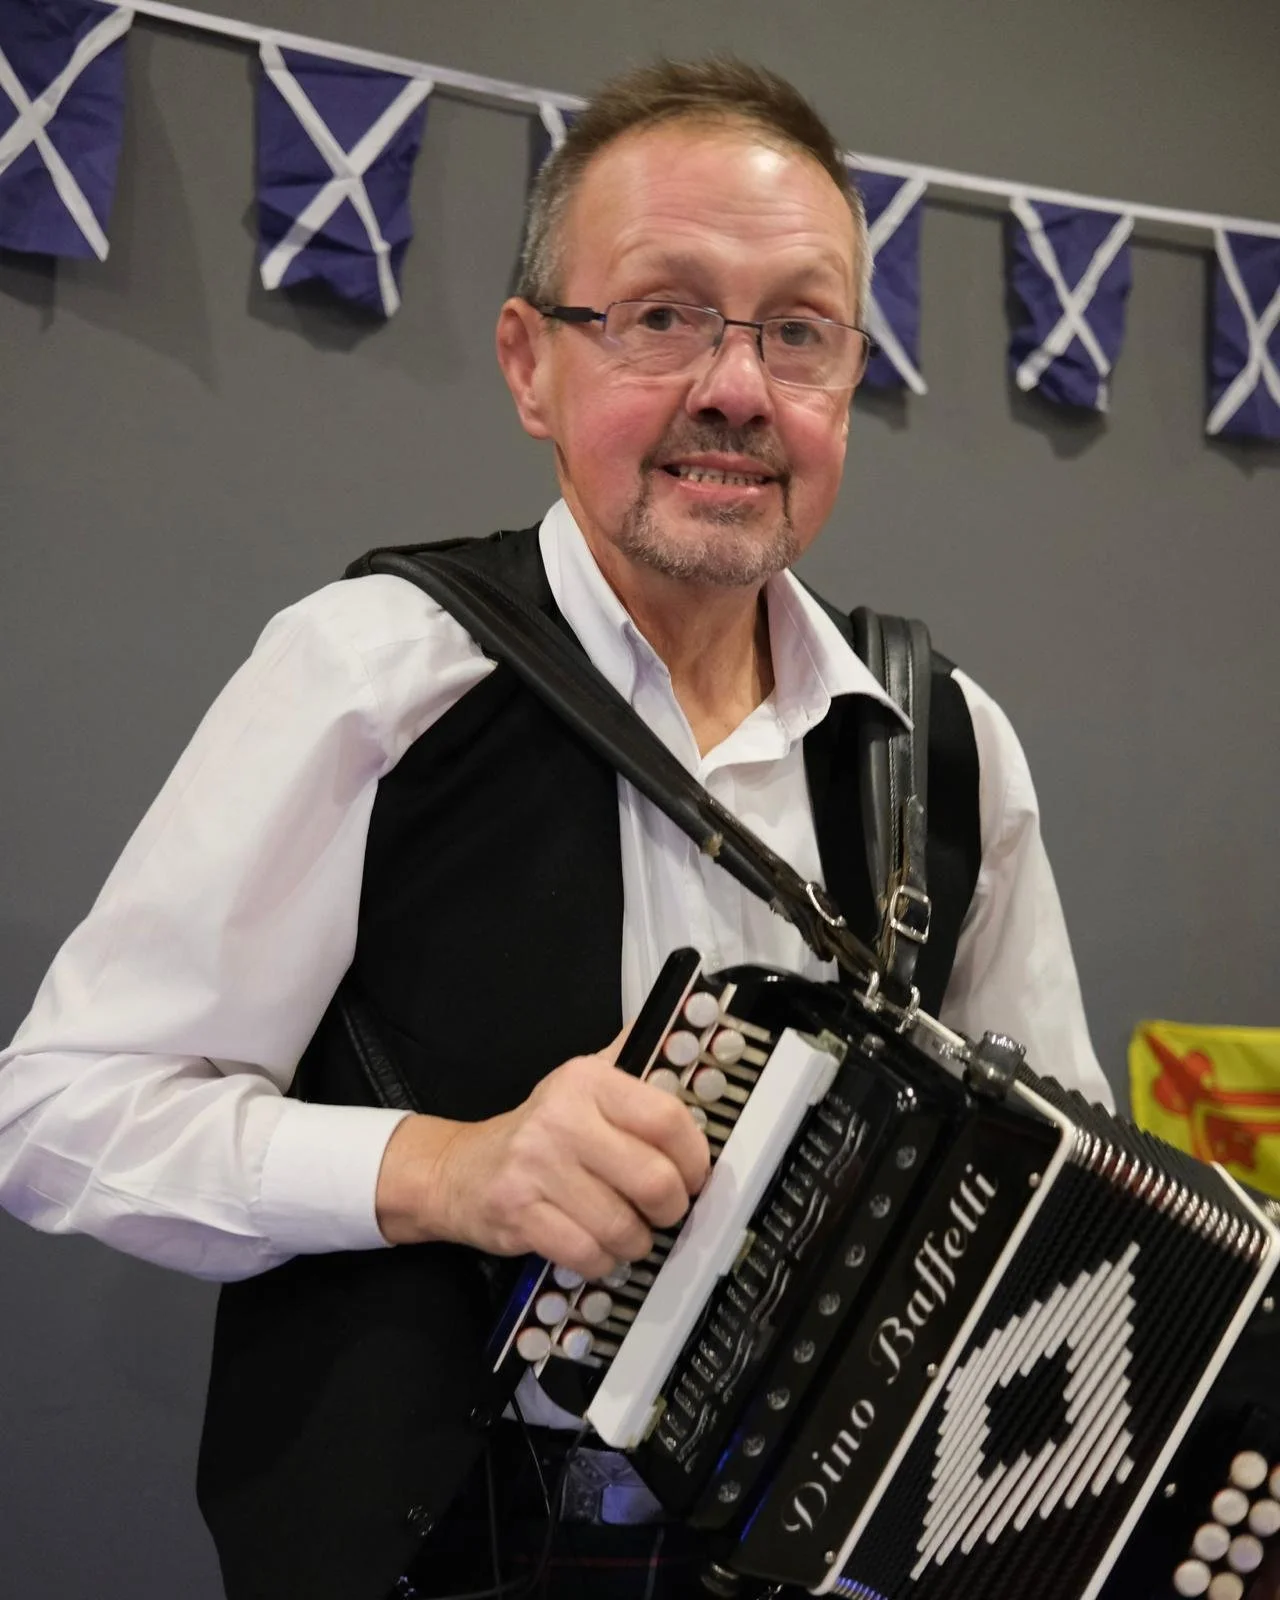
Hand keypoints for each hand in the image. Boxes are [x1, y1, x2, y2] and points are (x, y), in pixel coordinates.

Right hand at [375, 1035, 710, 1277]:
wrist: (460, 1169)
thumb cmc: (538, 1132)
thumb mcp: (581, 1086)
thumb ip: (631, 1064)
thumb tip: (680, 1031)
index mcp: (587, 1080)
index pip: (667, 1118)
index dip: (694, 1156)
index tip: (694, 1174)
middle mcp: (561, 1118)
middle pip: (653, 1180)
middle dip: (670, 1208)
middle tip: (664, 1210)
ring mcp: (536, 1167)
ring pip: (622, 1225)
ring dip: (635, 1241)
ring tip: (627, 1231)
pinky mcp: (518, 1212)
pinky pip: (587, 1252)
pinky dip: (602, 1261)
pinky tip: (597, 1248)